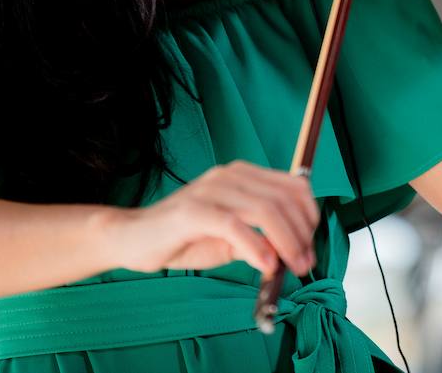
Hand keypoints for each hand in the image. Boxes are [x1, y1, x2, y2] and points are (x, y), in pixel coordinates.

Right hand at [98, 160, 320, 276]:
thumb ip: (261, 238)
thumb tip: (293, 252)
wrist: (131, 238)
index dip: (309, 215)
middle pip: (284, 199)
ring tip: (290, 268)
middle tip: (304, 264)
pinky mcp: (193, 210)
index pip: (293, 186)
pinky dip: (257, 248)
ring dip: (286, 243)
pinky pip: (236, 226)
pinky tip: (265, 267)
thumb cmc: (183, 238)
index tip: (310, 245)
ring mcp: (211, 190)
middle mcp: (230, 175)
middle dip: (302, 234)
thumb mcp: (231, 238)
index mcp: (242, 175)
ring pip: (266, 210)